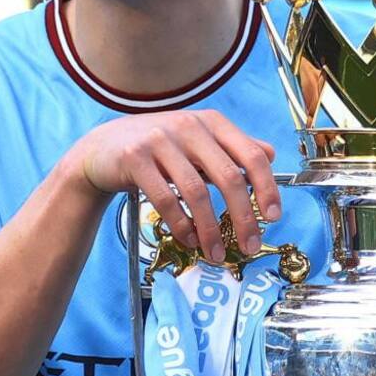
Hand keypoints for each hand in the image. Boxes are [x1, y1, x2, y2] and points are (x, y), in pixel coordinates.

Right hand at [68, 110, 278, 262]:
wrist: (103, 148)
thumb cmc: (158, 148)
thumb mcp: (197, 140)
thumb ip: (232, 147)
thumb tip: (271, 154)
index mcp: (211, 122)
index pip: (251, 155)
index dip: (267, 187)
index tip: (273, 216)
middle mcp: (189, 125)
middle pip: (229, 176)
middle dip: (243, 217)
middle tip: (249, 245)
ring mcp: (160, 140)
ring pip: (196, 192)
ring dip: (210, 229)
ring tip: (215, 252)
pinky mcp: (135, 158)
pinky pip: (165, 198)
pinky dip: (181, 224)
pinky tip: (187, 238)